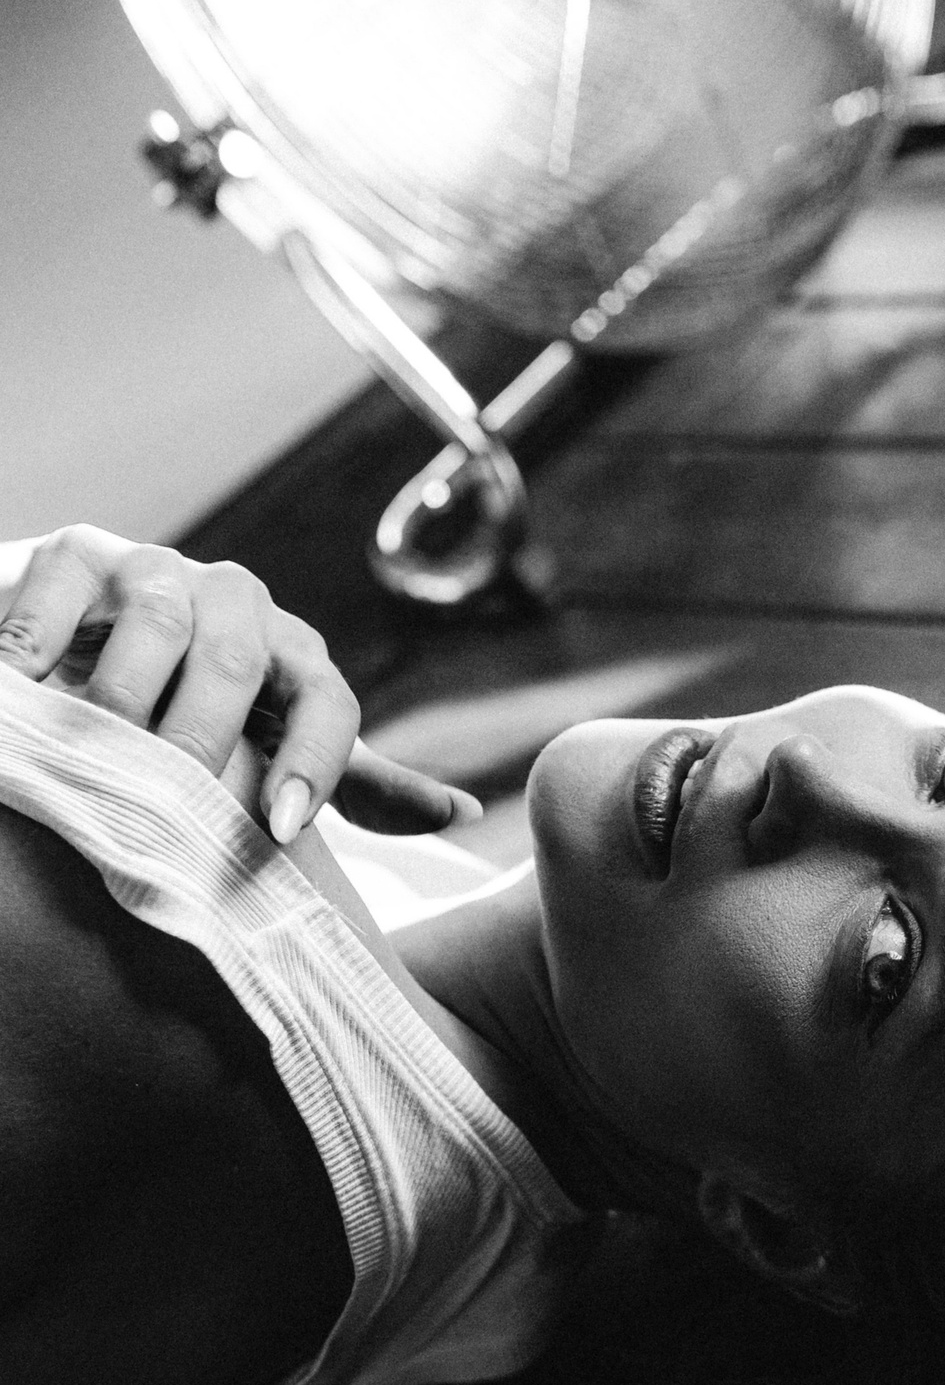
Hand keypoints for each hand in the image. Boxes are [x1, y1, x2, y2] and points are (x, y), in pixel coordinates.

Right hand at [0, 526, 482, 841]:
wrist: (82, 645)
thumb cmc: (195, 715)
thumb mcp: (275, 748)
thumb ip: (355, 782)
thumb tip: (462, 813)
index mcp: (294, 657)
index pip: (329, 701)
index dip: (312, 764)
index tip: (277, 830)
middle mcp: (238, 603)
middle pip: (240, 660)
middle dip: (205, 737)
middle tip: (167, 800)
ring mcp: (156, 570)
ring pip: (159, 622)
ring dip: (124, 697)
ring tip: (96, 758)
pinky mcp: (76, 553)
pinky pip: (65, 592)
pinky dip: (40, 646)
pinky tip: (22, 698)